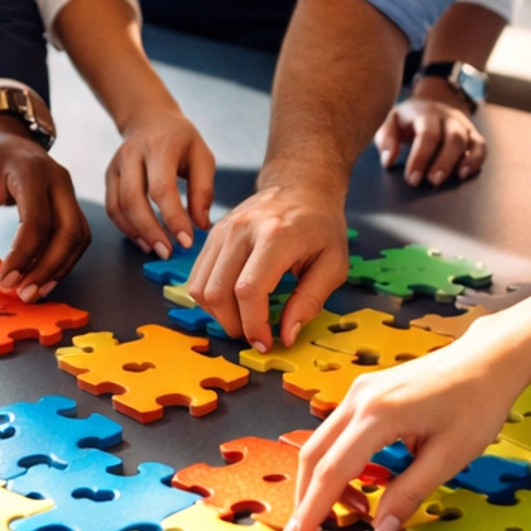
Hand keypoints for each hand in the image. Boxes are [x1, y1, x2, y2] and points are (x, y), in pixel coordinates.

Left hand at [0, 118, 89, 297]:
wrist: (2, 135)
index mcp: (30, 170)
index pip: (37, 219)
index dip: (24, 255)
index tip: (6, 280)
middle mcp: (58, 180)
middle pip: (69, 231)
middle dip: (48, 268)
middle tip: (22, 294)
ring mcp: (67, 191)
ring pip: (78, 238)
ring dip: (58, 269)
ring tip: (32, 293)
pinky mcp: (69, 203)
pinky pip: (75, 237)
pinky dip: (62, 261)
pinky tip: (42, 279)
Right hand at [104, 105, 214, 258]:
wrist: (150, 119)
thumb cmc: (181, 139)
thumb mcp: (202, 156)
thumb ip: (203, 191)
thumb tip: (200, 226)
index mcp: (159, 146)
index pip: (162, 188)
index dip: (173, 218)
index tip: (187, 241)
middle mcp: (131, 154)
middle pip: (133, 200)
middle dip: (150, 231)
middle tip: (168, 252)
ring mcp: (116, 166)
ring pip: (118, 207)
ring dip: (137, 233)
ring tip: (157, 249)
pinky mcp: (109, 177)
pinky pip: (112, 208)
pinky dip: (127, 228)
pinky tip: (144, 240)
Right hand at [185, 176, 351, 350]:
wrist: (301, 187)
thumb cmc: (320, 226)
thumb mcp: (333, 264)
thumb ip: (310, 301)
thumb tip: (286, 334)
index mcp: (275, 235)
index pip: (248, 290)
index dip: (254, 326)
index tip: (266, 343)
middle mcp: (242, 230)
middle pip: (218, 291)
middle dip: (234, 325)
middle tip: (255, 336)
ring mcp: (222, 230)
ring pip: (201, 286)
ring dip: (219, 314)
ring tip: (244, 321)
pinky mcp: (213, 234)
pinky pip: (197, 276)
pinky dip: (211, 298)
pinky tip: (233, 303)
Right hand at [286, 326, 530, 530]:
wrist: (488, 359)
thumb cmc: (477, 402)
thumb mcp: (449, 457)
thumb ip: (409, 494)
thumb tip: (381, 530)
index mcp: (378, 414)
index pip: (333, 469)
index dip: (314, 506)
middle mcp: (359, 398)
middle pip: (315, 453)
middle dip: (307, 494)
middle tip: (309, 530)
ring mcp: (360, 390)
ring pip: (322, 440)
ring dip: (324, 478)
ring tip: (356, 508)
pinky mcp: (367, 390)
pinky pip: (338, 429)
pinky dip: (338, 459)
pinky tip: (364, 479)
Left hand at [374, 80, 485, 187]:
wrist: (431, 101)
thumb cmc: (409, 119)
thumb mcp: (392, 121)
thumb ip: (386, 138)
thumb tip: (388, 160)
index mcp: (426, 113)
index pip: (427, 134)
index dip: (420, 157)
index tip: (412, 179)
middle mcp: (448, 117)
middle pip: (453, 136)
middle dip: (444, 161)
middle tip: (432, 182)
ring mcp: (462, 125)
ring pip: (469, 141)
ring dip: (464, 161)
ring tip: (455, 179)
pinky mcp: (472, 134)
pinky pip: (481, 146)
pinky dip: (476, 160)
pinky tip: (465, 174)